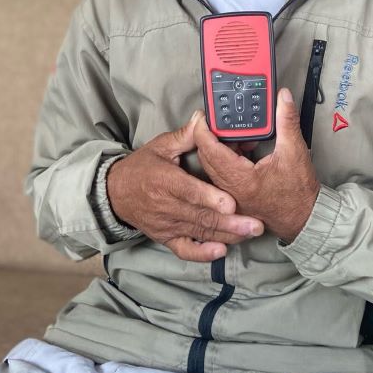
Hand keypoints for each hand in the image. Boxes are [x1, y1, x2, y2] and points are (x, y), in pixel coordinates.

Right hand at [107, 112, 263, 262]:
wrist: (115, 193)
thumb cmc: (142, 167)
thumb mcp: (160, 146)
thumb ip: (186, 135)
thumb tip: (204, 119)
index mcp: (164, 180)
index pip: (189, 191)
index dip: (210, 199)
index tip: (231, 203)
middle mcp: (165, 205)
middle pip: (200, 216)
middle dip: (230, 222)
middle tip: (256, 224)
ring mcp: (166, 225)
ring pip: (199, 233)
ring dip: (226, 236)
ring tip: (250, 234)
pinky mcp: (166, 238)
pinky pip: (184, 250)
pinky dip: (202, 253)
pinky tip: (221, 251)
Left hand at [194, 89, 320, 242]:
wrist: (305, 218)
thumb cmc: (299, 193)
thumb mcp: (295, 151)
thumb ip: (287, 121)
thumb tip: (283, 99)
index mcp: (241, 179)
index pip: (210, 149)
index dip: (204, 129)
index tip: (204, 115)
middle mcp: (230, 189)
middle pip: (207, 156)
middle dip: (212, 135)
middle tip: (223, 119)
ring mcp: (230, 195)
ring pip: (213, 165)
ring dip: (221, 147)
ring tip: (242, 135)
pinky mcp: (234, 197)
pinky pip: (221, 174)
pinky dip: (227, 158)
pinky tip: (244, 150)